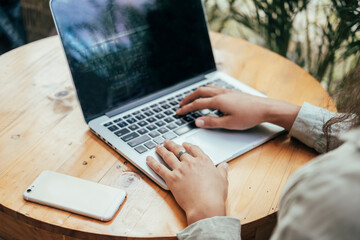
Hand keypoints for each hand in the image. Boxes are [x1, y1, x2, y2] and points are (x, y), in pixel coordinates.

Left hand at [146, 140, 228, 224]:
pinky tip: (148, 158)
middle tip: (167, 142)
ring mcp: (180, 169)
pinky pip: (159, 168)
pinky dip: (152, 163)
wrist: (205, 205)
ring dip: (162, 150)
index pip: (194, 149)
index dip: (188, 145)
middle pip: (179, 150)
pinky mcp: (171, 178)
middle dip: (172, 145)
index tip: (184, 144)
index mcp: (204, 161)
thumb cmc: (215, 195)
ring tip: (157, 147)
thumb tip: (224, 165)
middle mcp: (191, 162)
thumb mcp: (223, 180)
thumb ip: (222, 171)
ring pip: (168, 156)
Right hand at [176, 85, 300, 130]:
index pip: (197, 104)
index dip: (186, 108)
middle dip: (188, 98)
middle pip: (199, 92)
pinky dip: (205, 91)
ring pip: (207, 88)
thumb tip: (197, 122)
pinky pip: (214, 89)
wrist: (265, 108)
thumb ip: (211, 122)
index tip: (178, 112)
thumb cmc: (249, 116)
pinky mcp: (231, 92)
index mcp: (218, 101)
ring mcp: (226, 91)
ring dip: (196, 93)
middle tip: (181, 104)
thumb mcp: (229, 123)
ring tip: (191, 99)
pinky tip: (208, 96)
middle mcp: (221, 93)